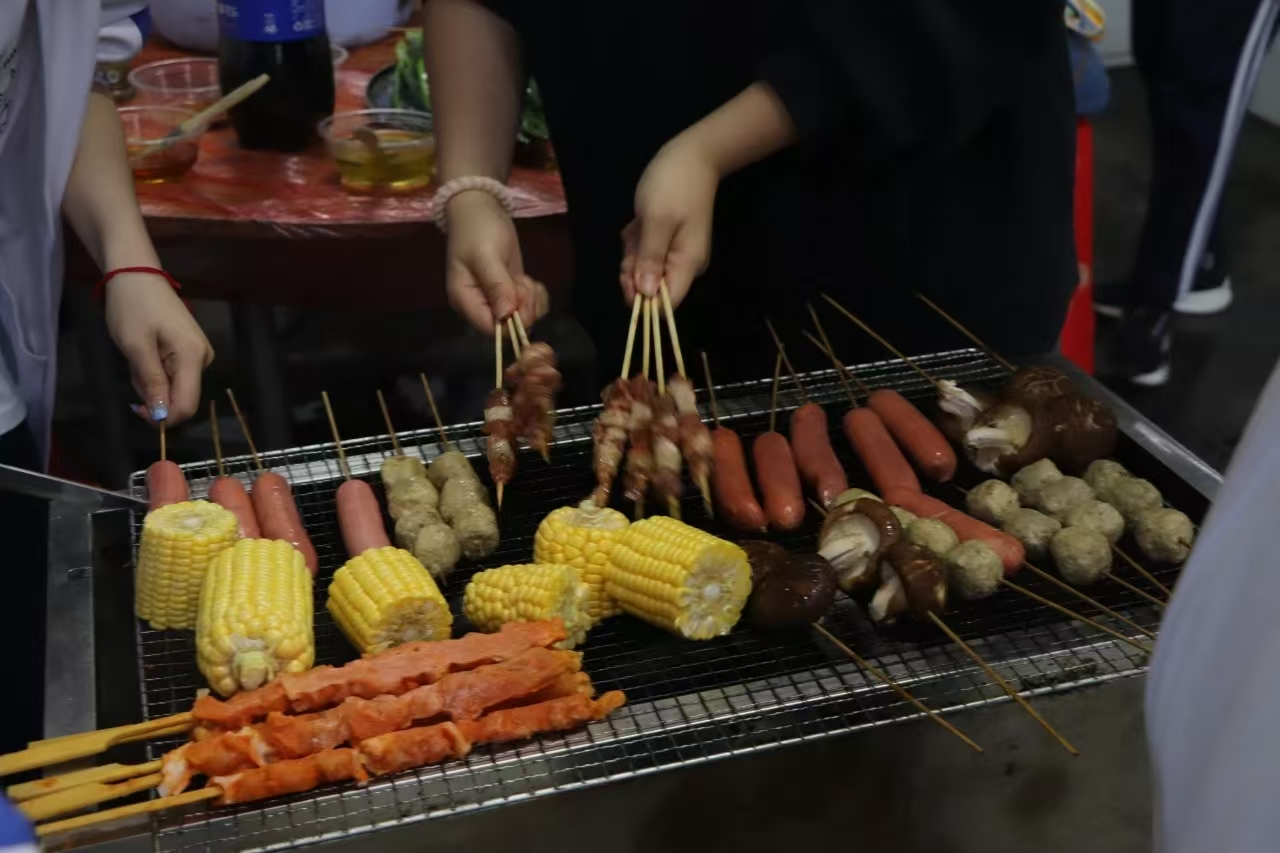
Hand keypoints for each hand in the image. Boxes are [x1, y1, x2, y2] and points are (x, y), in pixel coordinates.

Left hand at [103, 272, 212, 424]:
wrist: (137, 274)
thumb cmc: (133, 307)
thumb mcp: (135, 346)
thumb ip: (151, 382)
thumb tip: (161, 416)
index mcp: (193, 357)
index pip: (186, 405)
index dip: (162, 417)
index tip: (136, 408)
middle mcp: (204, 358)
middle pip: (181, 397)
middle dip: (153, 394)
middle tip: (132, 368)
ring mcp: (199, 354)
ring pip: (175, 387)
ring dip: (151, 381)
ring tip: (136, 355)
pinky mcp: (191, 350)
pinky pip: (174, 375)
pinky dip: (155, 372)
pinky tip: (145, 353)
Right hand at [445, 191, 547, 333]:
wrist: (480, 208)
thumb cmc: (477, 229)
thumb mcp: (486, 255)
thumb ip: (496, 286)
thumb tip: (507, 316)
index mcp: (465, 300)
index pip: (490, 329)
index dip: (510, 322)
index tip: (520, 297)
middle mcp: (480, 306)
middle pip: (509, 327)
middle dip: (524, 308)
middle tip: (523, 282)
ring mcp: (496, 300)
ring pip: (524, 318)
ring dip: (532, 301)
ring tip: (524, 278)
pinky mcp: (511, 292)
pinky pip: (531, 307)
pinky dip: (536, 296)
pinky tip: (529, 279)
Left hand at [620, 132, 720, 307]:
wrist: (692, 154)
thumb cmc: (674, 185)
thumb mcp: (656, 221)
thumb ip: (650, 259)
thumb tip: (646, 296)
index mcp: (687, 264)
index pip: (667, 304)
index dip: (643, 299)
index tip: (628, 275)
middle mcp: (684, 265)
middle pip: (651, 288)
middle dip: (633, 267)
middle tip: (633, 238)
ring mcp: (675, 253)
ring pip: (643, 269)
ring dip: (632, 250)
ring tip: (638, 224)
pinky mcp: (667, 242)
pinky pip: (644, 253)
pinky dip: (636, 240)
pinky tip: (639, 222)